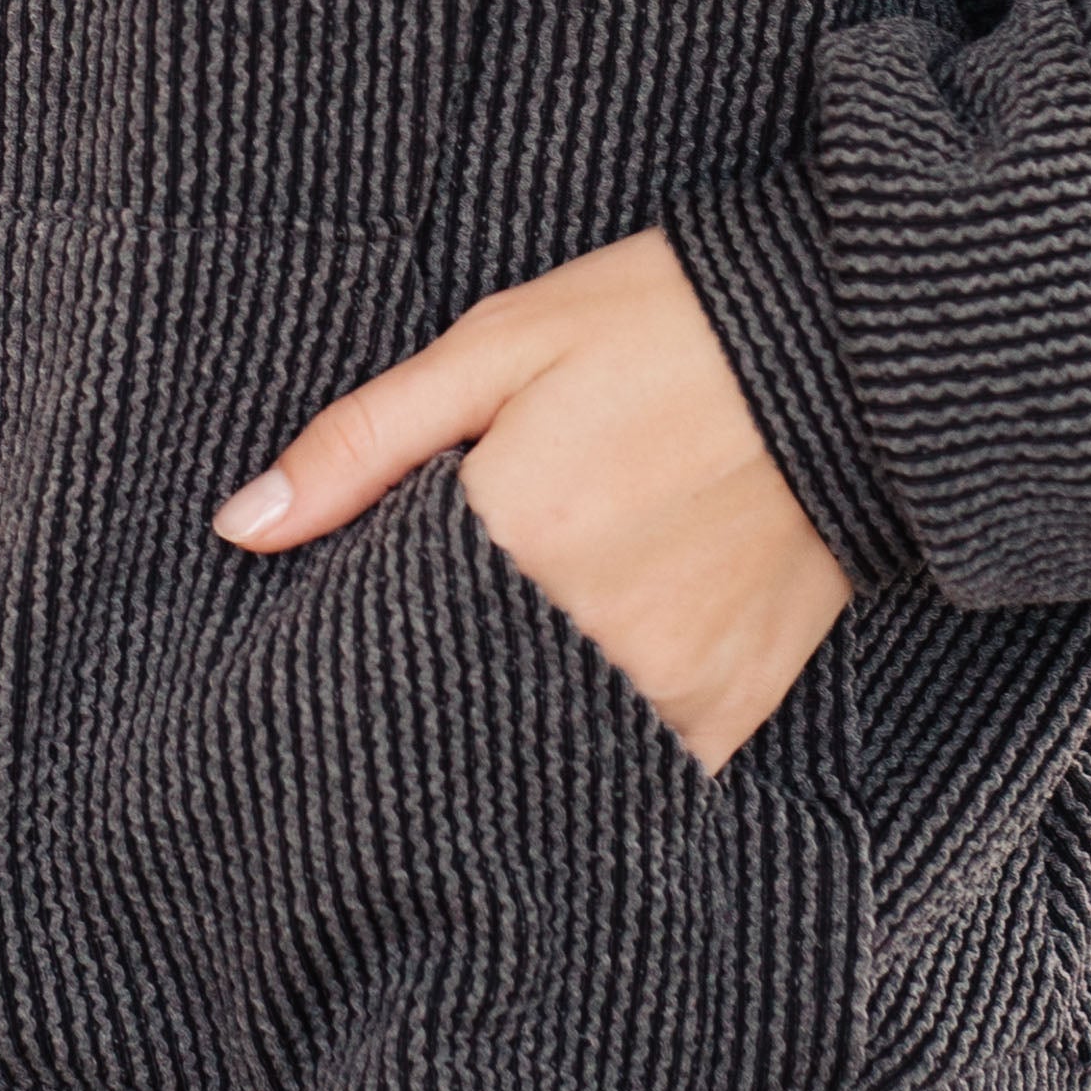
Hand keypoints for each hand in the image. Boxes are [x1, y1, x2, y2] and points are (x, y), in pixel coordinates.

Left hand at [213, 227, 851, 773]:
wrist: (847, 343)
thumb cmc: (660, 324)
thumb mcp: (498, 344)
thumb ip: (363, 443)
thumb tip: (242, 528)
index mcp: (514, 539)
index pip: (377, 646)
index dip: (349, 641)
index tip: (347, 624)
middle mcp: (589, 637)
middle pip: (454, 707)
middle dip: (427, 683)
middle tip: (440, 625)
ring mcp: (670, 687)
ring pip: (542, 748)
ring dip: (512, 715)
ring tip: (525, 637)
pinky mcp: (735, 709)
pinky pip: (640, 765)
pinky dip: (602, 738)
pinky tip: (591, 675)